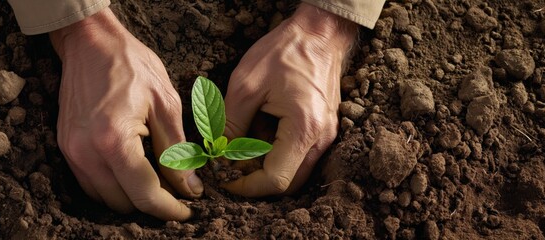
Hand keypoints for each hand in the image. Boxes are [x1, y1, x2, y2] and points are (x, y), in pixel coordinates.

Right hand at [49, 8, 202, 220]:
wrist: (91, 43)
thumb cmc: (131, 65)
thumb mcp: (166, 104)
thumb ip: (177, 151)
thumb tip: (190, 187)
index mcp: (114, 140)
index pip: (145, 194)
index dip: (170, 209)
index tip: (188, 210)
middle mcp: (86, 152)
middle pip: (123, 203)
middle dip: (152, 204)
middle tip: (177, 194)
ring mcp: (71, 151)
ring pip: (104, 199)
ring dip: (130, 198)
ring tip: (156, 182)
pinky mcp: (65, 147)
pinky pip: (89, 184)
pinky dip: (112, 186)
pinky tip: (132, 172)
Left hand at [222, 4, 357, 196]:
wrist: (320, 32)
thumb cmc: (285, 51)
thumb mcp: (245, 85)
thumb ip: (230, 125)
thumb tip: (218, 154)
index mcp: (303, 129)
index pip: (275, 180)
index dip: (245, 186)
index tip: (224, 176)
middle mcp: (321, 139)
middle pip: (287, 184)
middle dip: (255, 179)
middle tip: (230, 163)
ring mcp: (326, 136)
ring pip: (294, 172)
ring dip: (265, 167)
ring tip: (242, 144)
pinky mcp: (323, 129)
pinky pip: (300, 156)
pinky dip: (277, 154)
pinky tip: (259, 132)